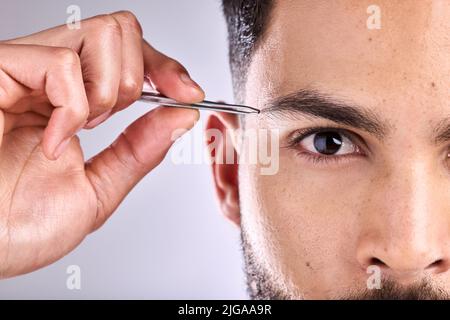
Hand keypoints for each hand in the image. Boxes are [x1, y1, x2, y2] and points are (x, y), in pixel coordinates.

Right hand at [0, 11, 202, 277]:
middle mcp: (48, 80)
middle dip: (136, 81)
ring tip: (77, 130)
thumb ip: (139, 150)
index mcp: (68, 103)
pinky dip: (72, 108)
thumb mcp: (97, 190)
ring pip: (102, 34)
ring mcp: (25, 70)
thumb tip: (181, 115)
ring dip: (108, 93)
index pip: (128, 55)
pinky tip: (54, 139)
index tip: (189, 94)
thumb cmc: (17, 228)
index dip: (164, 69)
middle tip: (110, 121)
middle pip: (121, 30)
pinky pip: (62, 62)